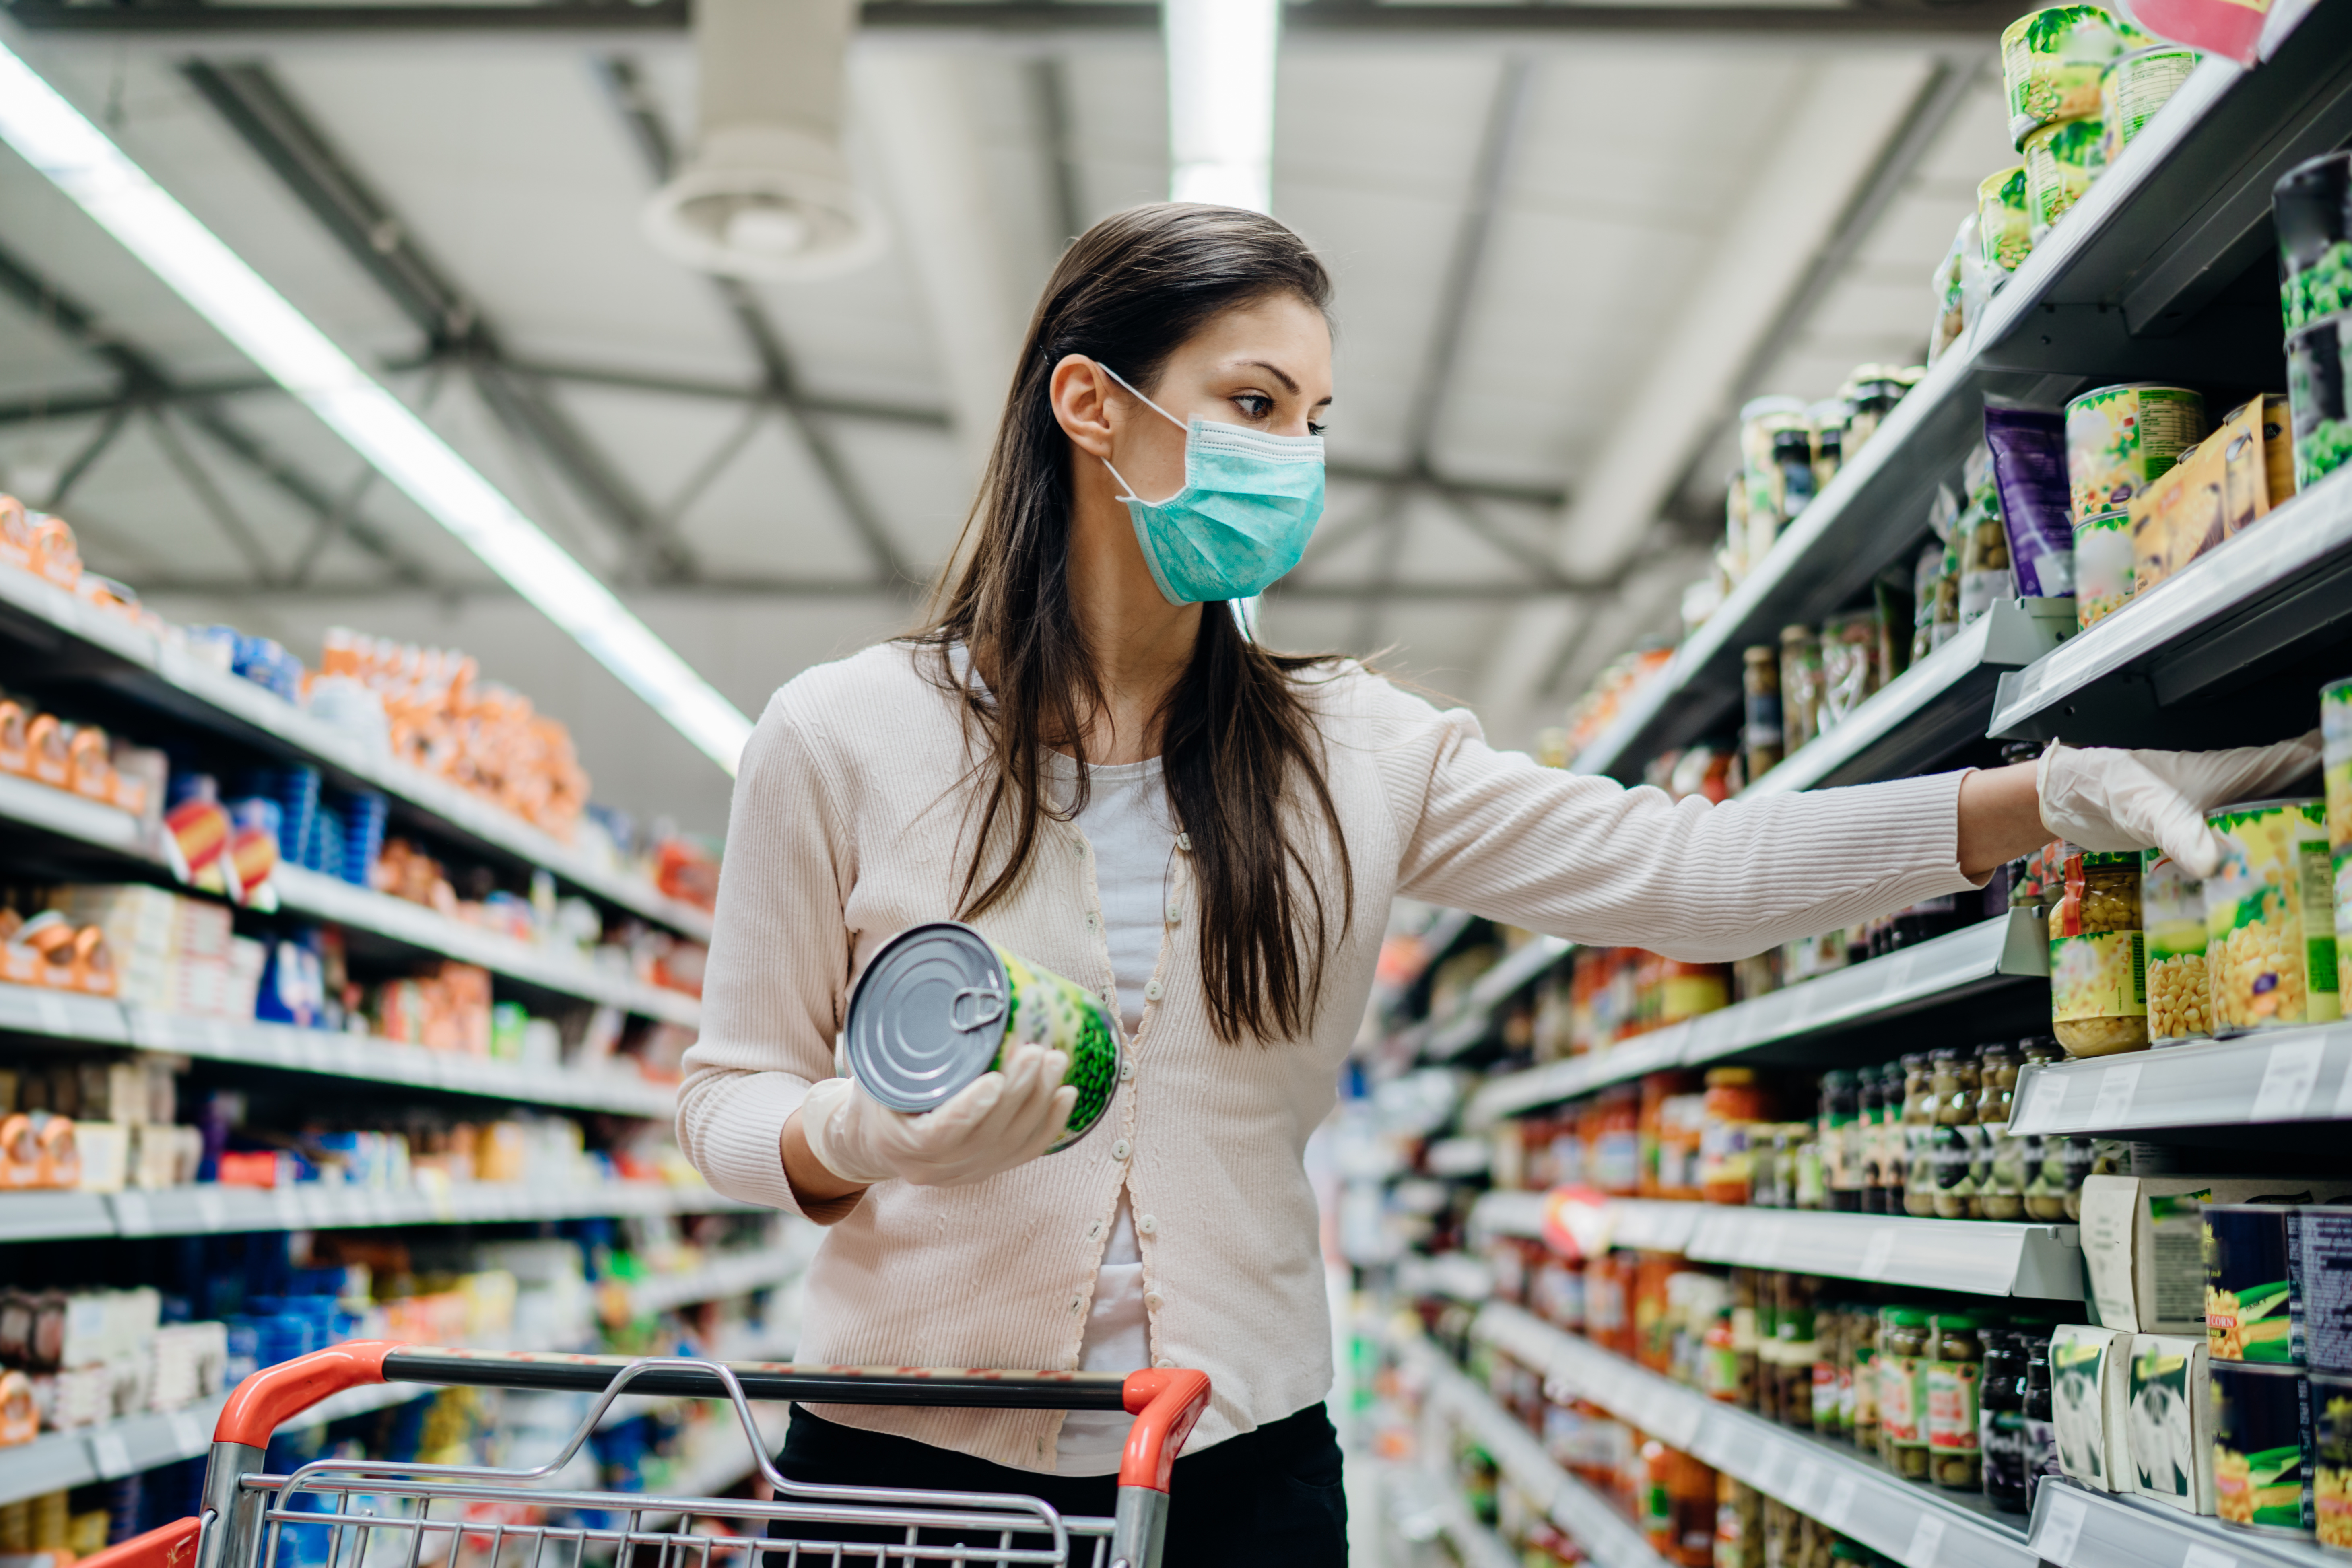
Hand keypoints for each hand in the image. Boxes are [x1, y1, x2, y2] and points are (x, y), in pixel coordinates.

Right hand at [800, 1045, 1076, 1187]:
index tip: (993, 1078)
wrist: (874, 1140)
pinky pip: (1026, 1152)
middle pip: (987, 1134)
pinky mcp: (987, 1169)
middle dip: (1019, 1091)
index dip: (970, 1108)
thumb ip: (888, 1023)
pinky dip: (1051, 1123)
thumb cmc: (876, 1091)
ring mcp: (964, 1172)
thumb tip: (902, 953)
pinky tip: (1067, 1094)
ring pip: (1012, 1143)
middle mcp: (934, 1166)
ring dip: (1040, 1100)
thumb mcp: (871, 1064)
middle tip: (1038, 1050)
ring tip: (1056, 1058)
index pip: (939, 1133)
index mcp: (899, 1140)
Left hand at [2037, 731, 2320, 877]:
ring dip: (2295, 830)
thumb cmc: (2109, 786)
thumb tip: (2214, 864)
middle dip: (2322, 802)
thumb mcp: (2150, 810)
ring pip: (2269, 817)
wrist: (2071, 800)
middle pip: (2292, 790)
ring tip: (2322, 849)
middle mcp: (2230, 790)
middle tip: (2342, 824)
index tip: (2348, 771)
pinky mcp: (2198, 835)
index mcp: (2231, 772)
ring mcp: (2215, 813)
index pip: (2296, 758)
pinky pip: (2241, 841)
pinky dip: (2258, 854)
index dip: (2329, 759)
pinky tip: (2267, 874)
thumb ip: (2183, 834)